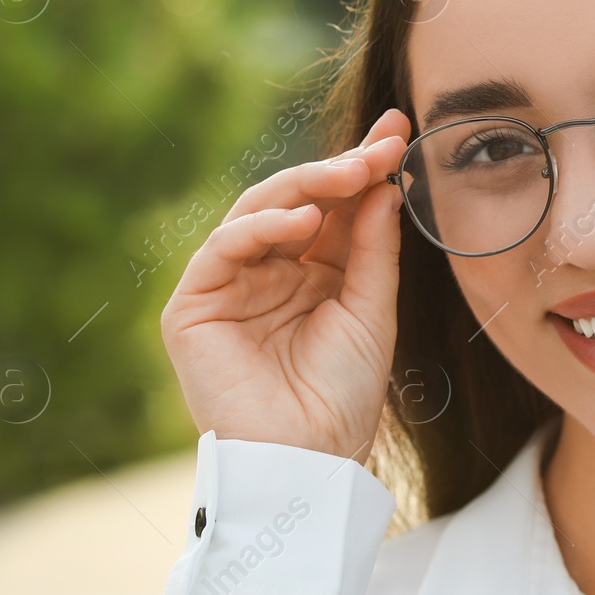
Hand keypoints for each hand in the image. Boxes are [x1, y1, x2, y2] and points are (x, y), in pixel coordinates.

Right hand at [160, 107, 410, 462]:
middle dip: (341, 167)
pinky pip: (225, 247)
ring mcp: (230, 285)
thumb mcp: (373, 311)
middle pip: (300, 200)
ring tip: (351, 173)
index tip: (400, 132)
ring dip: (308, 185)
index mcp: (313, 274)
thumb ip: (375, 246)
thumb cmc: (343, 397)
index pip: (337, 207)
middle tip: (382, 145)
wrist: (307, 462)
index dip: (364, 168)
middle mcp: (270, 272)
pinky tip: (303, 221)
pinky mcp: (195, 306)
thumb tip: (384, 181)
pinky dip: (263, 226)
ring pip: (260, 210)